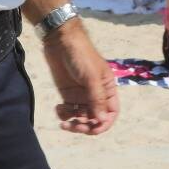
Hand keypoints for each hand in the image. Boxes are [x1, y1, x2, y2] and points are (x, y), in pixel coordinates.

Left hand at [41, 21, 118, 136]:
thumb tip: (101, 121)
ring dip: (72, 121)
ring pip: (80, 118)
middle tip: (73, 125)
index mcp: (107, 90)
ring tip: (62, 116)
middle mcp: (95, 95)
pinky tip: (58, 107)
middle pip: (94, 119)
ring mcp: (81, 95)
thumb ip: (96, 99)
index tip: (92, 128)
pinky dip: (63, 114)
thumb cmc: (81, 55)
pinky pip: (68, 112)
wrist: (61, 41)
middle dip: (85, 126)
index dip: (103, 124)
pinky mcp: (67, 94)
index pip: (110, 113)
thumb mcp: (91, 77)